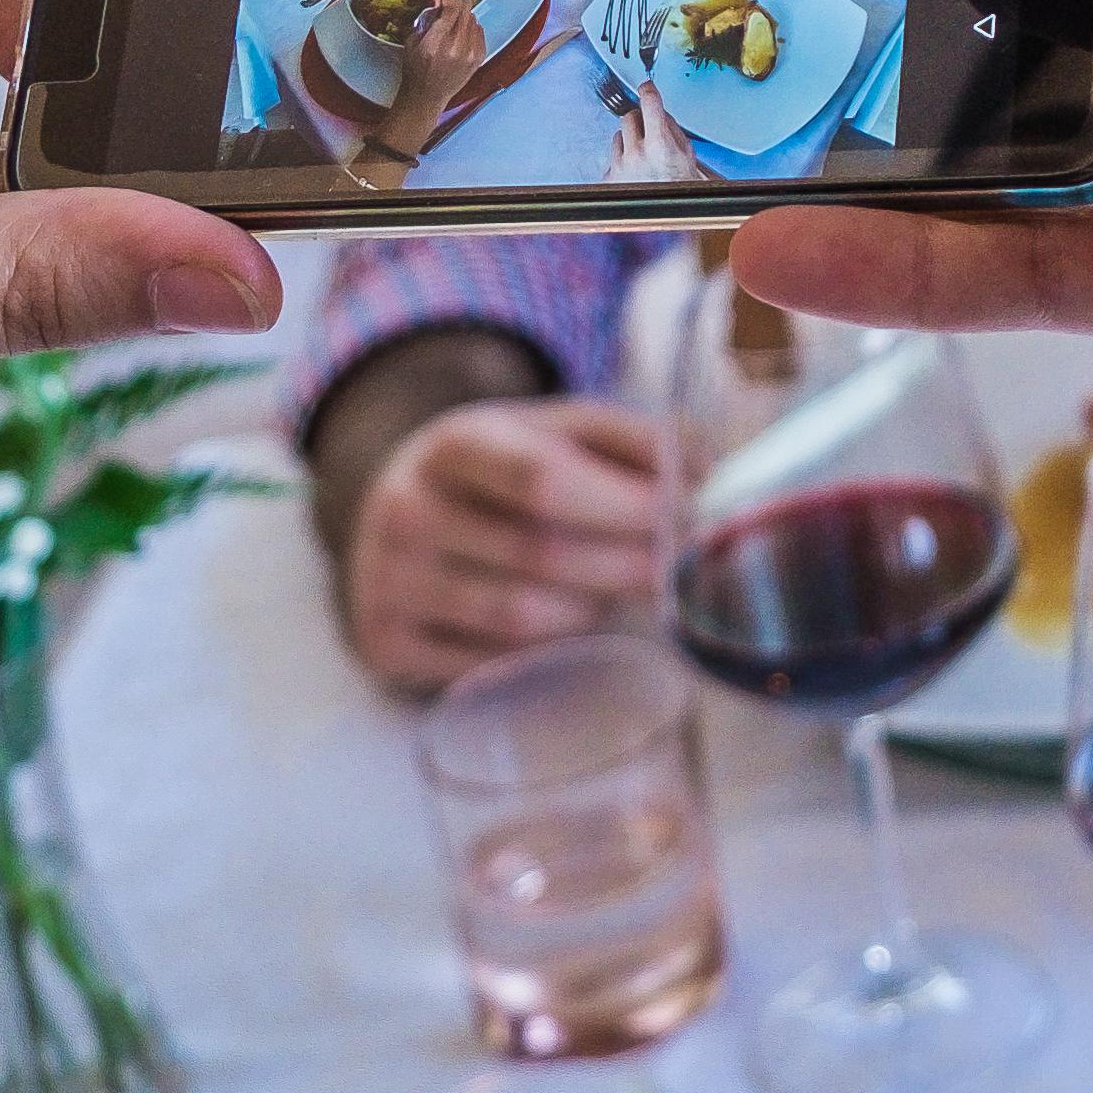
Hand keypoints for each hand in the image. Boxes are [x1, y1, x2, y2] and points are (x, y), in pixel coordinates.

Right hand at [343, 397, 663, 693]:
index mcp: (453, 442)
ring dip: (588, 611)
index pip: (541, 480)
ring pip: (524, 620)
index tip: (684, 517)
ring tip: (605, 589)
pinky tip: (552, 621)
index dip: (625, 505)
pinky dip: (541, 651)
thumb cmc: (499, 467)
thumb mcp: (555, 427)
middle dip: (627, 566)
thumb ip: (634, 439)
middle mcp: (406, 510)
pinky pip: (492, 665)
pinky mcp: (383, 643)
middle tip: (675, 570)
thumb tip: (709, 474)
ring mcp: (387, 582)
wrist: (390, 503)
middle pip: (542, 556)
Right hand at [390, 0, 489, 125]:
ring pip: (473, 19)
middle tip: (448, 6)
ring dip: (463, 17)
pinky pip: (480, 31)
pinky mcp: (479, 58)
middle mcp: (456, 48)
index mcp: (435, 43)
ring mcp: (470, 54)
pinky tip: (460, 36)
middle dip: (456, 4)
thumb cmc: (415, 69)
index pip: (452, 8)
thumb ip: (426, 17)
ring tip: (451, 26)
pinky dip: (470, 28)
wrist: (427, 96)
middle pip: (466, 10)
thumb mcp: (412, 40)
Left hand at [602, 87, 707, 185]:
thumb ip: (671, 129)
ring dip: (628, 140)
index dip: (648, 91)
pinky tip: (634, 170)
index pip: (649, 104)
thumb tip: (659, 113)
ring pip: (617, 137)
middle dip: (639, 120)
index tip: (646, 86)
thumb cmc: (682, 188)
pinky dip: (621, 160)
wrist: (673, 218)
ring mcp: (619, 167)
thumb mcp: (686, 154)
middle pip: (628, 117)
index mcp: (659, 145)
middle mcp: (636, 154)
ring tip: (643, 156)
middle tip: (649, 129)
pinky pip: (611, 158)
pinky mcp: (609, 179)